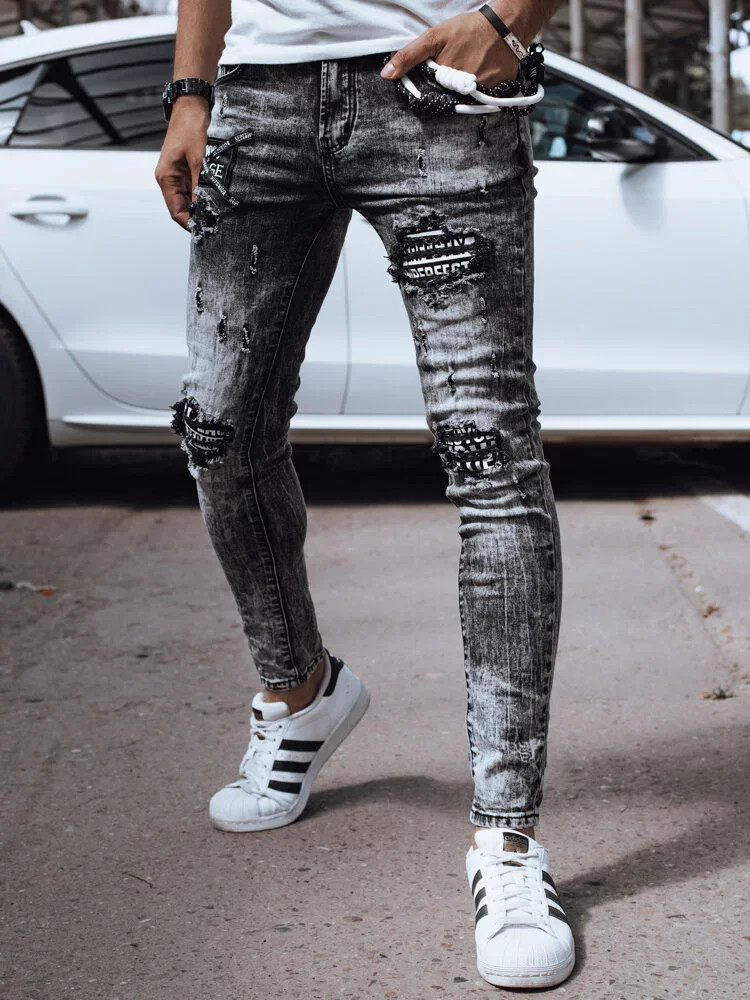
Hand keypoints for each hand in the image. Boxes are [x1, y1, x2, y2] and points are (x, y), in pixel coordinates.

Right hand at [155, 97, 209, 230]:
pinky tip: (218, 199)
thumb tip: (206, 209)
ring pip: (190, 200)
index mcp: (166, 178)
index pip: (176, 212)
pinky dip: (205, 196)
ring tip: (220, 214)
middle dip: (199, 217)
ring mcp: (179, 175)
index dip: (191, 224)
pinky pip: (196, 189)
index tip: (207, 231)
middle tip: (219, 225)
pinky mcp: (188, 169)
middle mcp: (170, 179)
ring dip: (203, 207)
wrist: (192, 105)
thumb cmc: (192, 127)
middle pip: (183, 208)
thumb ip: (202, 185)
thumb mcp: (200, 158)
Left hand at [380, 12, 520, 87]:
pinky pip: (484, 99)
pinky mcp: (497, 93)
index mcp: (446, 79)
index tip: (437, 75)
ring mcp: (482, 93)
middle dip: (447, 87)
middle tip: (457, 67)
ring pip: (466, 99)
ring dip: (464, 89)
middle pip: (448, 99)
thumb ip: (409, 56)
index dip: (430, 87)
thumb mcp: (434, 37)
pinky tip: (481, 75)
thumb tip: (387, 75)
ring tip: (469, 69)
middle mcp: (464, 90)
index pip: (430, 95)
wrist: (504, 26)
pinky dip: (480, 90)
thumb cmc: (468, 29)